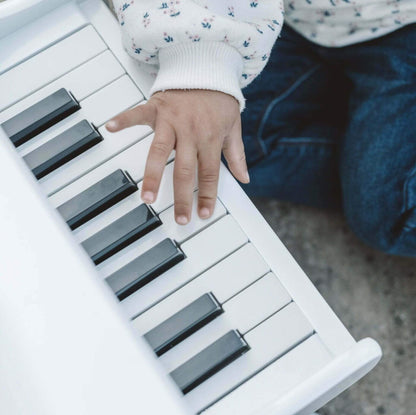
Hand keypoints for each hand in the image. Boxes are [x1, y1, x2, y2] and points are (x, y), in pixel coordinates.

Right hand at [106, 89, 248, 224]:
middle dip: (182, 197)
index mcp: (210, 138)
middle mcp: (190, 132)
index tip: (203, 215)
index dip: (207, 196)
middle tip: (179, 219)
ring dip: (153, 175)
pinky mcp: (156, 107)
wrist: (209, 66)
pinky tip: (111, 128)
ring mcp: (171, 120)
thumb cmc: (220, 99)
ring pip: (159, 151)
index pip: (210, 174)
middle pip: (185, 170)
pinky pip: (137, 114)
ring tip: (147, 197)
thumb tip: (244, 179)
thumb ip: (237, 155)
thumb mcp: (234, 126)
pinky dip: (124, 119)